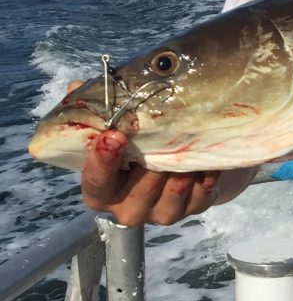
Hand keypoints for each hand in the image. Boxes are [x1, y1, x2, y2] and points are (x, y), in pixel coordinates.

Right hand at [68, 80, 247, 226]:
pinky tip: (208, 158)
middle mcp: (129, 209)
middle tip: (161, 137)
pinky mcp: (192, 209)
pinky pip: (201, 195)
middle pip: (139, 192)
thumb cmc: (137, 145)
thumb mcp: (115, 129)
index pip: (96, 184)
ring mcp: (161, 214)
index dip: (103, 162)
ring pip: (172, 195)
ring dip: (181, 169)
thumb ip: (98, 112)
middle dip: (150, 166)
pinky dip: (205, 175)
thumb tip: (75, 87)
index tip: (114, 135)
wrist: (175, 164)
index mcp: (102, 192)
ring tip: (187, 144)